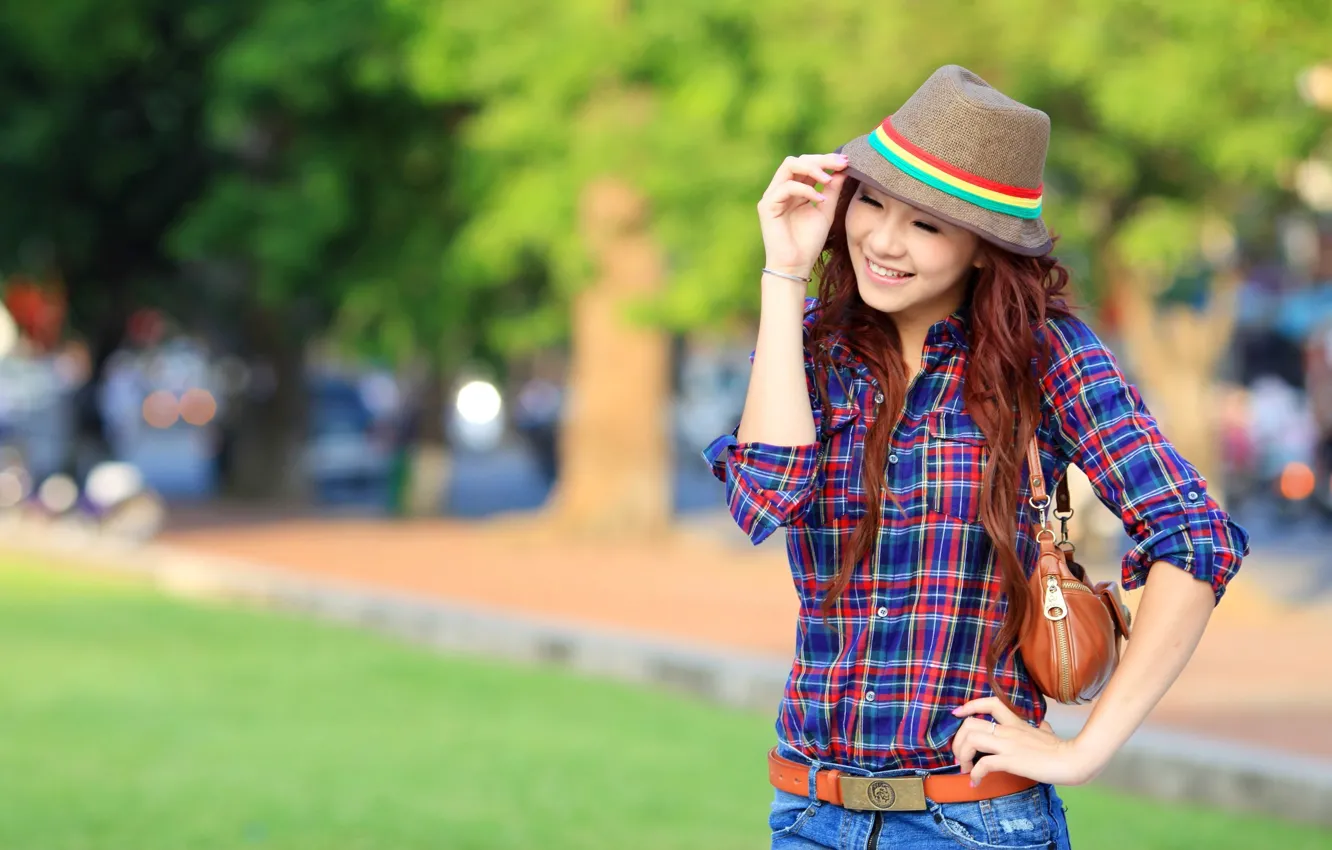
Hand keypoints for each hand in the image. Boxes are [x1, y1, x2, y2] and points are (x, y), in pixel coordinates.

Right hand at [757, 153, 849, 278]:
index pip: (807, 165)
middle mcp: (781, 189)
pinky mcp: (767, 206)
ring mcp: (772, 196)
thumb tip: (843, 169)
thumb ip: (832, 190)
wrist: (796, 266)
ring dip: (812, 168)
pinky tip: (819, 199)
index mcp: (794, 190)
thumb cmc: (809, 243)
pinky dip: (806, 189)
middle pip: (798, 160)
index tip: (846, 162)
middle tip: (841, 163)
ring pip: (789, 165)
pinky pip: (787, 187)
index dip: (826, 160)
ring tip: (828, 180)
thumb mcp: (826, 211)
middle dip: (822, 159)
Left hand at [950, 698, 1104, 786]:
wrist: (1074, 760)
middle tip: (959, 755)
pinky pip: (984, 764)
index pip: (990, 703)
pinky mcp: (1011, 760)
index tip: (957, 715)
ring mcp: (1009, 745)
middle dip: (958, 740)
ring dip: (962, 755)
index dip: (969, 707)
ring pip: (972, 739)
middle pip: (970, 723)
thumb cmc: (1063, 750)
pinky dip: (974, 773)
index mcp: (1016, 723)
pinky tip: (975, 781)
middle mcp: (1008, 730)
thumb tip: (1045, 727)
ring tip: (964, 769)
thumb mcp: (1049, 734)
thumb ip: (1043, 729)